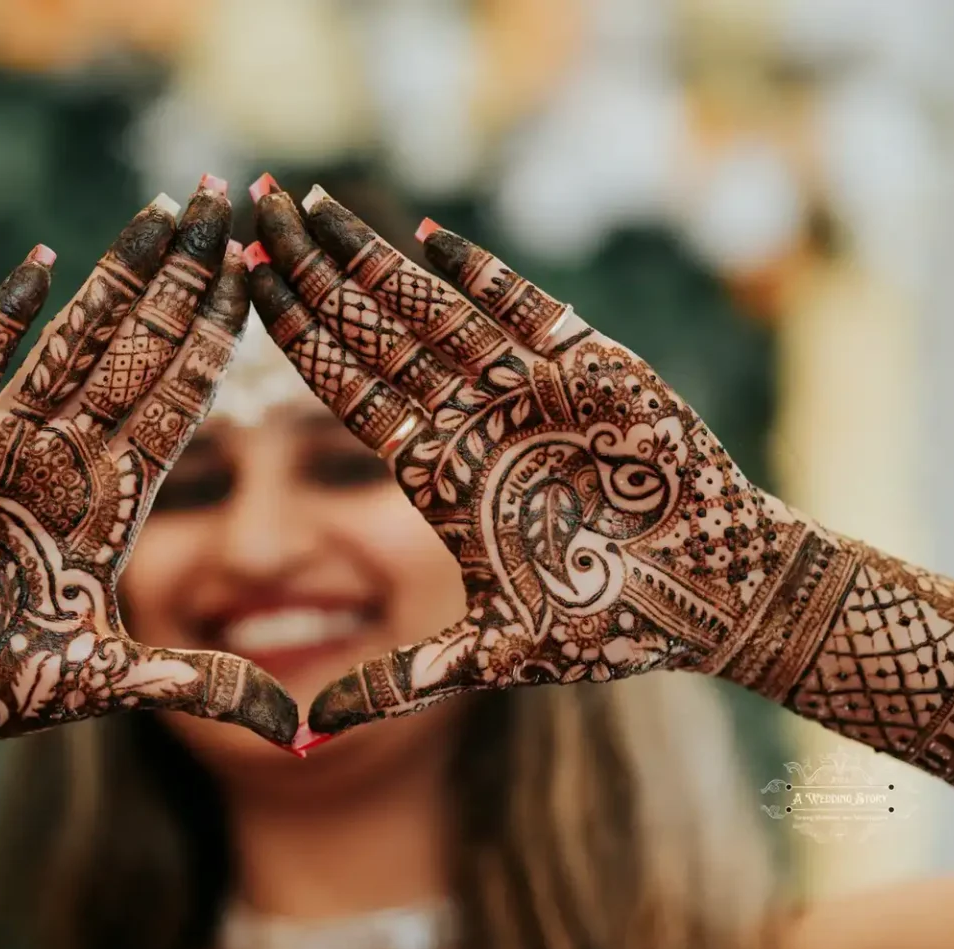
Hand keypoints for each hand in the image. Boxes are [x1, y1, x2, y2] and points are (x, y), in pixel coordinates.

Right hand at [0, 184, 296, 746]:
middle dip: (184, 278)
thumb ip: (200, 687)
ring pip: (71, 342)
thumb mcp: (107, 684)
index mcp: (114, 504)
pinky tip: (45, 261)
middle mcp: (67, 460)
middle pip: (139, 352)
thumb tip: (302, 734)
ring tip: (165, 209)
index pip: (182, 402)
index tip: (259, 275)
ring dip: (116, 277)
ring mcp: (1, 444)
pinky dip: (3, 317)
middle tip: (228, 201)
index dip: (220, 338)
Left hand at [246, 180, 794, 736]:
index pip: (343, 390)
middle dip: (308, 273)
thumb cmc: (609, 625)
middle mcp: (468, 418)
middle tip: (244, 212)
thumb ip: (402, 682)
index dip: (291, 339)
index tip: (237, 289)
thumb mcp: (492, 654)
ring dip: (369, 257)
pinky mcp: (589, 365)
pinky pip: (523, 308)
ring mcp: (524, 387)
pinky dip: (479, 274)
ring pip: (431, 306)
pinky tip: (424, 235)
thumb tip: (304, 737)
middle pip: (369, 332)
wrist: (716, 592)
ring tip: (305, 206)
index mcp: (435, 470)